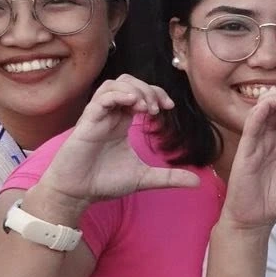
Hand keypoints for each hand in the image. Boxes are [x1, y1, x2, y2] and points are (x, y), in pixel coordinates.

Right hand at [32, 76, 200, 209]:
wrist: (78, 194)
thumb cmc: (105, 182)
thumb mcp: (145, 178)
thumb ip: (170, 177)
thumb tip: (197, 182)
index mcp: (122, 122)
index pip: (140, 94)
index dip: (156, 94)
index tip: (169, 107)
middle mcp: (110, 115)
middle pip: (128, 82)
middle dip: (147, 89)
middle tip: (158, 108)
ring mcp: (97, 117)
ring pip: (113, 85)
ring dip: (134, 90)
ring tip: (145, 107)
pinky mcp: (86, 123)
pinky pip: (101, 98)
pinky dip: (118, 95)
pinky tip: (133, 104)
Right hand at [218, 90, 275, 229]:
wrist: (256, 220)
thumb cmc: (275, 201)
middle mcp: (266, 139)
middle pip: (274, 106)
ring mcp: (254, 143)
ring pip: (261, 111)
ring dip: (275, 99)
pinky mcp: (245, 151)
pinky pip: (251, 126)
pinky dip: (260, 112)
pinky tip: (271, 106)